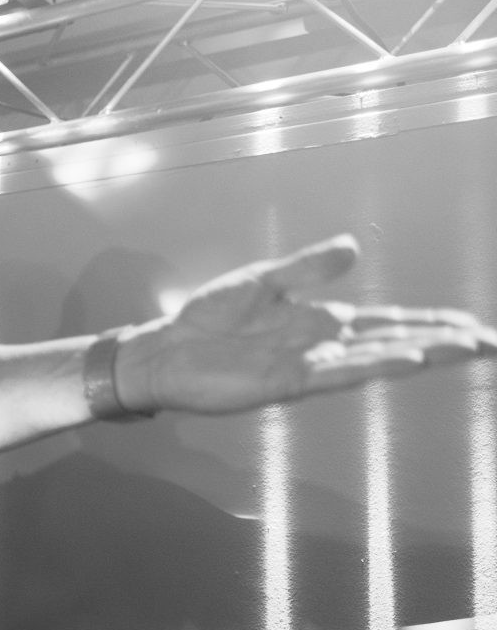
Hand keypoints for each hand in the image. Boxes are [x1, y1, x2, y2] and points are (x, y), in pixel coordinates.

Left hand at [120, 234, 496, 414]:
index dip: (429, 323)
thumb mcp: (262, 282)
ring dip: (423, 352)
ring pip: (378, 357)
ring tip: (468, 347)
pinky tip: (407, 359)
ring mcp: (308, 365)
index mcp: (320, 322)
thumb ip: (309, 270)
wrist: (164, 352)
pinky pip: (339, 372)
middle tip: (491, 342)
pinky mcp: (287, 382)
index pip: (388, 323)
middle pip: (396, 341)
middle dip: (444, 341)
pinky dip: (374, 364)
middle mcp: (323, 345)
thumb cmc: (206, 320)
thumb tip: (353, 247)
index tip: (471, 325)